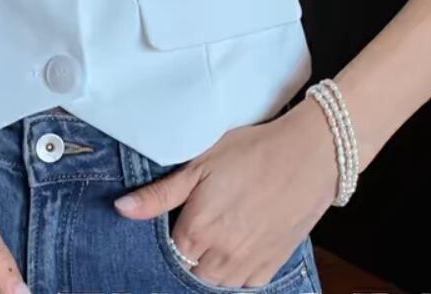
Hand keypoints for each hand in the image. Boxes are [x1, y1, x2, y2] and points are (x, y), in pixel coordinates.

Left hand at [113, 99, 338, 287]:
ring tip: (217, 234)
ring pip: (214, 282)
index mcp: (197, 231)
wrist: (310, 155)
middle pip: (189, 271)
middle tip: (198, 223)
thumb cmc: (252, 151)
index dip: (168, 235)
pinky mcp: (271, 267)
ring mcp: (248, 266)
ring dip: (208, 266)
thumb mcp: (201, 162)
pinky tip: (236, 247)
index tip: (175, 218)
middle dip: (187, 253)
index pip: (166, 251)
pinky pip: (244, 285)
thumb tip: (121, 209)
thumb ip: (160, 193)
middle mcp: (220, 257)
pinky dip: (235, 274)